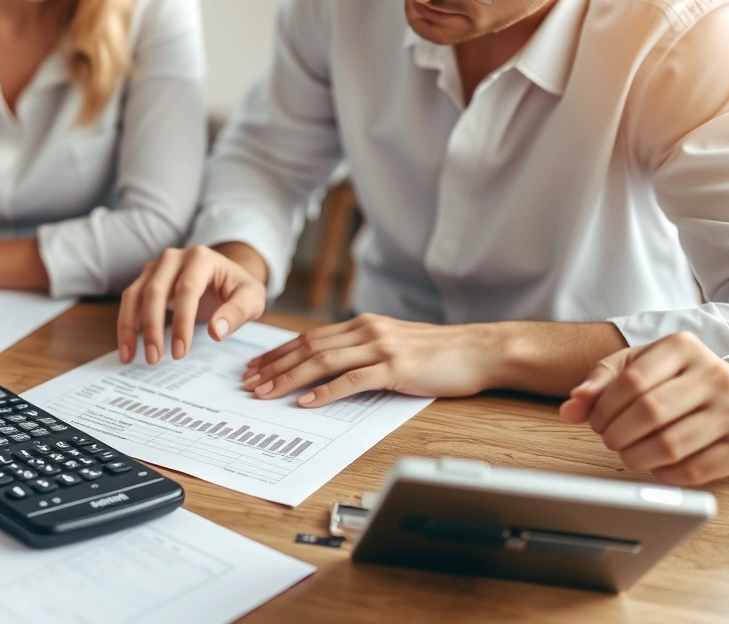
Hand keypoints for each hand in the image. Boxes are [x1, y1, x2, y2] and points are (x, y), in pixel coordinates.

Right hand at [117, 246, 266, 364]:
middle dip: (152, 328)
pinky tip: (127, 349)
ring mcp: (156, 267)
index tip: (180, 352)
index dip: (182, 322)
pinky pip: (130, 300)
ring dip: (130, 327)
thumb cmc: (239, 289)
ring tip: (129, 357)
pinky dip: (126, 324)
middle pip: (155, 291)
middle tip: (154, 359)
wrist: (227, 276)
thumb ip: (237, 313)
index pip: (187, 289)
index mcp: (201, 258)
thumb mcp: (251, 299)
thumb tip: (216, 332)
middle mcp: (174, 258)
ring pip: (135, 295)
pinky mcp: (146, 279)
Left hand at [243, 314, 501, 405]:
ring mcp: (381, 347)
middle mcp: (367, 330)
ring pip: (322, 361)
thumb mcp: (394, 345)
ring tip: (265, 392)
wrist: (480, 350)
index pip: (310, 337)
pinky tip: (305, 403)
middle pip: (308, 347)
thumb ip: (364, 351)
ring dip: (289, 378)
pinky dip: (325, 392)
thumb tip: (331, 371)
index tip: (255, 366)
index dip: (279, 352)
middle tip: (248, 382)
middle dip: (274, 365)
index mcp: (364, 325)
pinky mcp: (396, 367)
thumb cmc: (441, 354)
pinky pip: (352, 380)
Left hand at [560, 332, 728, 485]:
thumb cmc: (679, 382)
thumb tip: (571, 407)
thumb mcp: (639, 366)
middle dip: (617, 434)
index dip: (603, 408)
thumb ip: (601, 382)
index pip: (630, 380)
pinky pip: (694, 471)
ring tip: (628, 454)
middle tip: (609, 440)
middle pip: (649, 412)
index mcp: (684, 347)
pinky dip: (664, 474)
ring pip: (670, 445)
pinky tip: (656, 466)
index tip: (596, 421)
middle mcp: (716, 374)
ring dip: (636, 457)